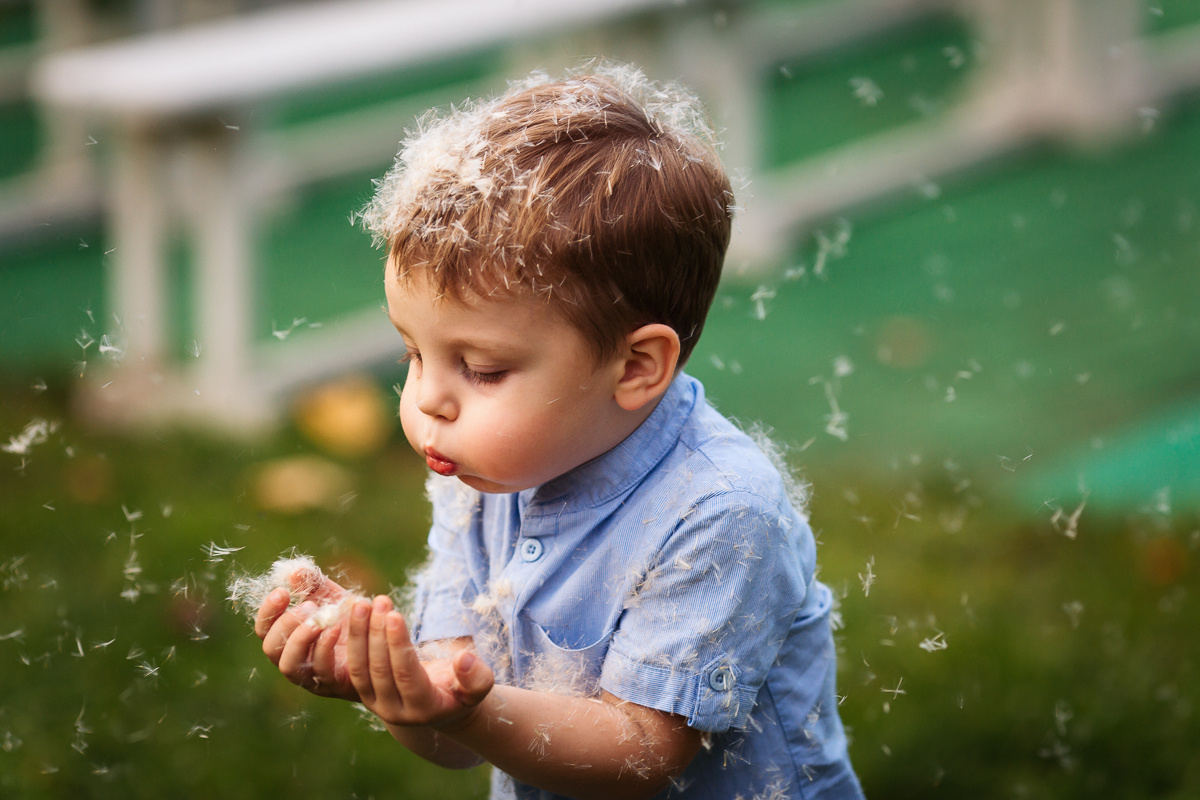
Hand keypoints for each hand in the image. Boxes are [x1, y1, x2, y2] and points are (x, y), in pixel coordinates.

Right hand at [255, 569, 358, 700]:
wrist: (387, 641)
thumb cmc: (355, 620)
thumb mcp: (334, 598)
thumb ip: (314, 585)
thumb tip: (294, 572)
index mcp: (289, 638)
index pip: (264, 629)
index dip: (268, 612)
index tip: (282, 592)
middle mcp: (295, 659)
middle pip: (271, 648)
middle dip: (285, 624)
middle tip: (308, 607)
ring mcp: (312, 675)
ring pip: (288, 665)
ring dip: (300, 639)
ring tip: (318, 619)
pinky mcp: (333, 683)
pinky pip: (320, 669)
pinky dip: (324, 646)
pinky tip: (336, 627)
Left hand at [346, 594, 493, 728]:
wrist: (440, 706)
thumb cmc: (462, 690)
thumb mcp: (478, 687)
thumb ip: (477, 678)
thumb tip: (463, 659)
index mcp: (424, 710)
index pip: (406, 675)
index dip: (398, 646)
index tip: (394, 615)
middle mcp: (395, 713)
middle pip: (380, 670)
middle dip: (377, 633)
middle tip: (379, 602)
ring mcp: (376, 705)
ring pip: (360, 669)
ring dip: (359, 634)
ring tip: (362, 604)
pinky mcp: (364, 695)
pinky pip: (352, 668)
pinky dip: (352, 641)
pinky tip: (355, 616)